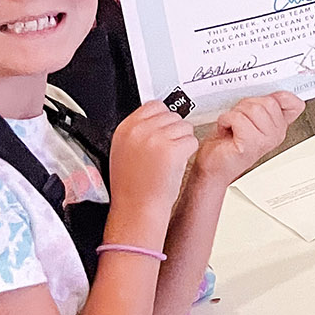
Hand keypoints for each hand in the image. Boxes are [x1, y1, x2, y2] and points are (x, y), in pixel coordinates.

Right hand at [108, 102, 198, 229]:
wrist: (137, 209)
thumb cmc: (132, 187)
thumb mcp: (123, 151)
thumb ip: (136, 132)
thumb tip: (155, 118)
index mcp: (125, 129)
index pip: (153, 105)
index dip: (163, 118)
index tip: (163, 131)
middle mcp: (139, 130)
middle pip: (172, 115)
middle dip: (174, 132)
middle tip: (166, 152)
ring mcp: (156, 138)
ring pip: (185, 127)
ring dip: (183, 142)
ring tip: (169, 160)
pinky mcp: (172, 149)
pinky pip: (192, 141)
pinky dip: (189, 152)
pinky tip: (176, 164)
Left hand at [191, 91, 302, 187]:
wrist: (213, 165)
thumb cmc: (227, 142)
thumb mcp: (250, 116)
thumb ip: (265, 104)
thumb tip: (275, 92)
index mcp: (280, 127)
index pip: (294, 104)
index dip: (277, 97)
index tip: (259, 104)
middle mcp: (277, 135)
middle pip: (268, 102)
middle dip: (247, 105)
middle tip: (239, 118)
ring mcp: (265, 141)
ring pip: (254, 109)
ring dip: (235, 113)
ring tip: (231, 125)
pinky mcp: (250, 145)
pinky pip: (239, 118)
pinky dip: (226, 120)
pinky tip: (225, 129)